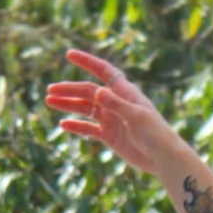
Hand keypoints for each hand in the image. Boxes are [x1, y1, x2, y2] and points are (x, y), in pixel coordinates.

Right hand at [44, 49, 185, 177]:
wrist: (163, 158)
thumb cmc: (155, 133)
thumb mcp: (135, 116)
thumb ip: (116, 104)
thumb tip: (97, 91)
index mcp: (125, 92)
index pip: (103, 71)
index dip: (87, 62)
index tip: (69, 54)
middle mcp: (116, 103)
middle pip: (88, 92)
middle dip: (69, 90)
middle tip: (50, 91)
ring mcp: (112, 119)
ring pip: (85, 109)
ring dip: (68, 104)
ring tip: (49, 101)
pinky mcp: (110, 136)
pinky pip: (89, 128)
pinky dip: (76, 126)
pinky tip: (63, 124)